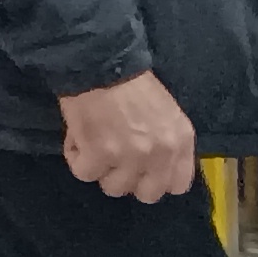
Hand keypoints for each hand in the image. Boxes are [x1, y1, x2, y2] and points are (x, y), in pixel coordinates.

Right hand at [57, 72, 196, 200]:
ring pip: (114, 188)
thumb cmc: (131, 82)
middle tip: (114, 159)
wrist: (99, 62)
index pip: (178, 185)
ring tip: (93, 144)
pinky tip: (78, 139)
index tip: (142, 170)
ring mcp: (130, 158)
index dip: (156, 180)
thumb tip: (152, 167)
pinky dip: (76, 158)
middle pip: (147, 194)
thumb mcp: (166, 112)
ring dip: (100, 169)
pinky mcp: (98, 156)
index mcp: (181, 141)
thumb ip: (166, 142)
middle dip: (129, 179)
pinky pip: (84, 174)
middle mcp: (160, 154)